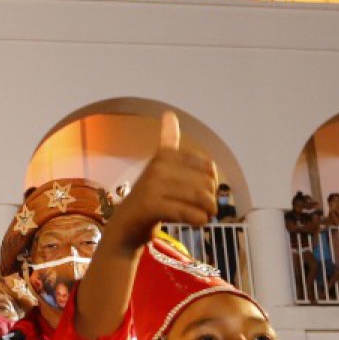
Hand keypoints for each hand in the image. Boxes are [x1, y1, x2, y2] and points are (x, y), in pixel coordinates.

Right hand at [110, 112, 217, 250]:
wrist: (125, 226)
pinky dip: (198, 219)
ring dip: (207, 211)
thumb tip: (168, 113)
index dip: (213, 178)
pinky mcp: (151, 205)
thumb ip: (168, 142)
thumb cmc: (150, 199)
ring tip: (204, 216)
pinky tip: (197, 222)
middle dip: (211, 199)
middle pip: (206, 182)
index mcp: (164, 155)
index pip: (206, 164)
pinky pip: (188, 212)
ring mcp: (153, 185)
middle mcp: (158, 166)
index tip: (204, 186)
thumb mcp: (162, 170)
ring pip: (199, 197)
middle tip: (205, 208)